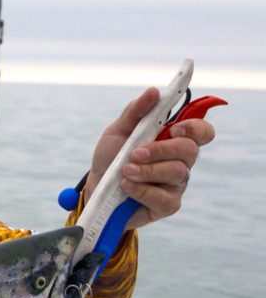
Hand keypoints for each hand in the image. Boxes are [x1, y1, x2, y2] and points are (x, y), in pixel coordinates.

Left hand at [88, 87, 215, 228]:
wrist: (95, 189)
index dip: (195, 129)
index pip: (202, 132)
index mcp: (174, 139)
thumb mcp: (118, 131)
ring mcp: (175, 185)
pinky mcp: (167, 206)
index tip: (175, 128)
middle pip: (190, 151)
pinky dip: (142, 190)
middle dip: (161, 150)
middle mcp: (180, 161)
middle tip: (134, 154)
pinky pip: (164, 198)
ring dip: (148, 171)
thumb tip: (154, 91)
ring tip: (124, 171)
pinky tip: (126, 187)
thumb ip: (135, 111)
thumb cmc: (111, 157)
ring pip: (177, 173)